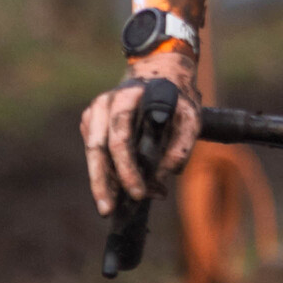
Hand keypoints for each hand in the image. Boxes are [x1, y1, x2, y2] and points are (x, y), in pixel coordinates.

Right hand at [80, 53, 201, 215]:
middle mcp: (105, 102)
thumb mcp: (191, 117)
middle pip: (97, 148)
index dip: (126, 168)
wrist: (159, 71)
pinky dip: (105, 170)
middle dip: (102, 182)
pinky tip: (121, 185)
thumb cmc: (178, 98)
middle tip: (107, 210)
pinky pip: (95, 151)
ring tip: (111, 205)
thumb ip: (183, 145)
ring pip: (92, 152)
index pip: (120, 137)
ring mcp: (95, 111)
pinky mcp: (91, 122)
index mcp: (128, 97)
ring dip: (102, 180)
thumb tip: (166, 175)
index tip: (137, 192)